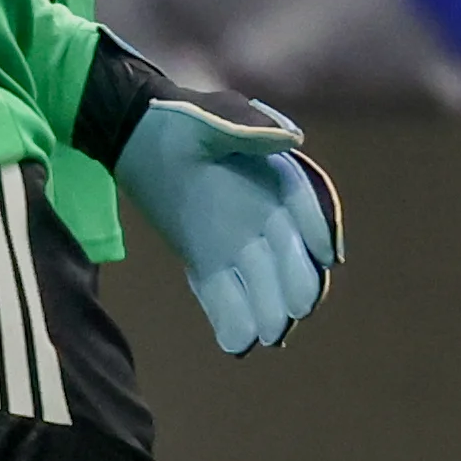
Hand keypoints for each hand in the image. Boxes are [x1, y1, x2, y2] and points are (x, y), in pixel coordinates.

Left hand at [75, 32, 341, 354]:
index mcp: (273, 175)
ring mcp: (236, 242)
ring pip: (260, 281)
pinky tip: (235, 344)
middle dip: (297, 282)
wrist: (132, 136)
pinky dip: (230, 317)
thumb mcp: (208, 116)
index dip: (319, 228)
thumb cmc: (178, 119)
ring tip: (269, 336)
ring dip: (267, 309)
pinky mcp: (207, 261)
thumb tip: (294, 139)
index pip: (304, 204)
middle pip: (289, 253)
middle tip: (298, 309)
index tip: (328, 256)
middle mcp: (264, 214)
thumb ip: (247, 126)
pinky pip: (223, 293)